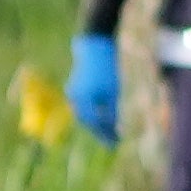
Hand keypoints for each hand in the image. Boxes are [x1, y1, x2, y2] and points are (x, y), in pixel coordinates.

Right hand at [66, 29, 122, 145]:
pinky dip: (93, 114)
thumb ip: (111, 110)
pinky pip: (83, 107)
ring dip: (96, 124)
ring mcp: (73, 93)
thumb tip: (112, 128)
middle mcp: (75, 98)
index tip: (116, 143)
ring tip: (110, 132)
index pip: (96, 123)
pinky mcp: (75, 89)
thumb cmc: (106, 69)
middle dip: (100, 132)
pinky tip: (103, 118)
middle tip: (113, 141)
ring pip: (84, 115)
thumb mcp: (112, 91)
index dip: (106, 134)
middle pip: (88, 121)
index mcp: (85, 99)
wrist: (94, 48)